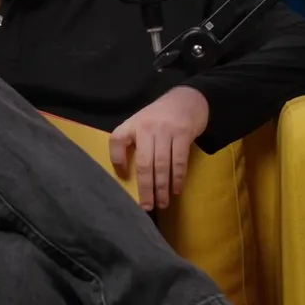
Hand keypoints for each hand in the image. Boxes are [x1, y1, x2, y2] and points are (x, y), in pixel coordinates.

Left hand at [109, 86, 209, 210]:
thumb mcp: (142, 122)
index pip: (117, 140)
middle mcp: (147, 127)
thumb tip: (128, 174)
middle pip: (143, 162)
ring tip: (162, 203)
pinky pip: (179, 160)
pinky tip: (176, 190)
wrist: (188, 98)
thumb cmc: (161, 116)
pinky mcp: (183, 134)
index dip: (117, 160)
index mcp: (132, 123)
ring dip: (162, 187)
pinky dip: (177, 178)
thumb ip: (134, 141)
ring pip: (162, 165)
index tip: (123, 178)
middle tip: (146, 207)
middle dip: (145, 188)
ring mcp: (166, 130)